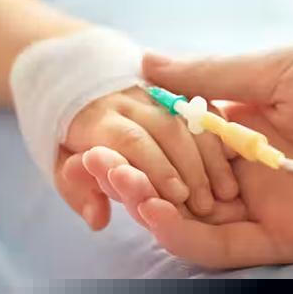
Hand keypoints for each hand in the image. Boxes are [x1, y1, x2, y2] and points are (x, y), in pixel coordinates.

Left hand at [52, 86, 238, 229]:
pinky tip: (233, 158)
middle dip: (188, 166)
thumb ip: (78, 189)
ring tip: (225, 190)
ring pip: (187, 118)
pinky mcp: (168, 87)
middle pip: (165, 129)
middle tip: (206, 204)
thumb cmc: (65, 128)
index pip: (130, 140)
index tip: (177, 197)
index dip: (156, 167)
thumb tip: (97, 219)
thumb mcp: (58, 159)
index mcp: (97, 116)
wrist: (69, 74)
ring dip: (209, 155)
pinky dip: (217, 132)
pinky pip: (199, 105)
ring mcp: (150, 90)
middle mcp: (127, 99)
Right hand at [87, 33, 292, 267]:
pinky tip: (155, 214)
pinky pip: (227, 246)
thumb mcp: (270, 69)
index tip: (108, 135)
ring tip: (120, 185)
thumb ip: (208, 77)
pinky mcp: (285, 235)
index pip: (177, 147)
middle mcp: (247, 172)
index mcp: (241, 131)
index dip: (142, 145)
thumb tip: (147, 62)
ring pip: (195, 221)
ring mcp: (264, 205)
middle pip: (179, 187)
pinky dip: (187, 237)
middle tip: (102, 165)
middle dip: (137, 179)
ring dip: (153, 208)